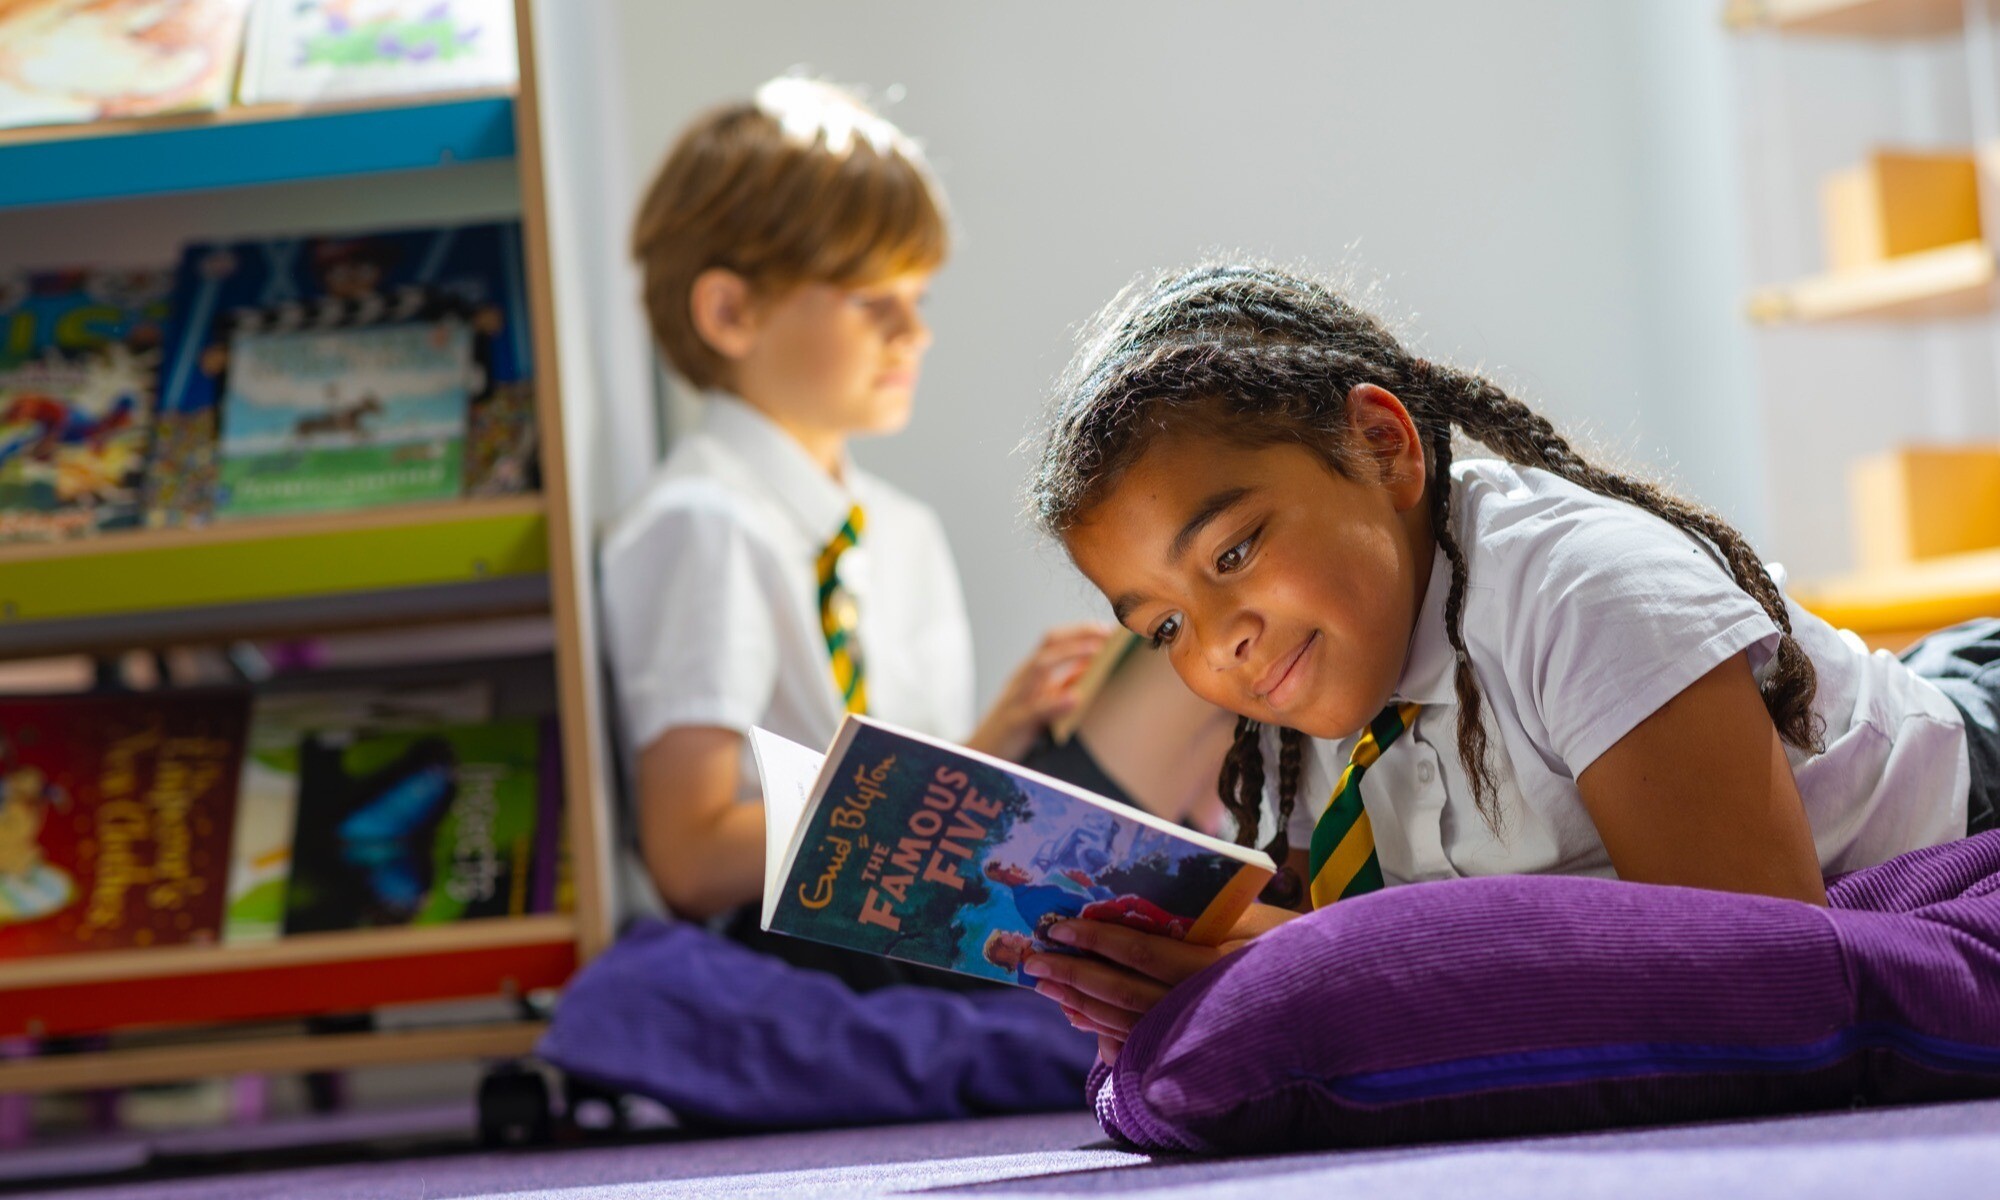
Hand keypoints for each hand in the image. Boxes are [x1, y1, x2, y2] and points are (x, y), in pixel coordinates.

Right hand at [965, 623, 1111, 761]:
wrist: (980, 754)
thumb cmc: (1015, 727)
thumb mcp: (1040, 701)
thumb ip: (1061, 685)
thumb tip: (1091, 668)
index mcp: (1029, 674)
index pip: (1053, 641)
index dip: (1080, 631)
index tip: (1107, 628)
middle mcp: (1022, 680)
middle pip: (1048, 646)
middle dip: (1078, 634)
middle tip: (1107, 633)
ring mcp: (1015, 699)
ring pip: (1039, 668)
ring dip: (1070, 655)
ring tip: (1096, 652)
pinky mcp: (1013, 722)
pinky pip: (1033, 710)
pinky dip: (1054, 702)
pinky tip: (1074, 699)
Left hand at [1023, 902, 1299, 1063]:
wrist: (1325, 1000)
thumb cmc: (1288, 946)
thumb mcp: (1253, 920)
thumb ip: (1199, 916)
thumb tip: (1132, 906)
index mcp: (1215, 967)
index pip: (1141, 953)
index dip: (1096, 940)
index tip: (1060, 927)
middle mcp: (1201, 1007)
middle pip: (1122, 992)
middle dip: (1073, 975)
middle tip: (1034, 960)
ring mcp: (1195, 1037)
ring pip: (1124, 1021)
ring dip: (1080, 1002)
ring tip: (1048, 984)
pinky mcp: (1192, 1054)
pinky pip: (1138, 1046)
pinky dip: (1102, 1031)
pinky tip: (1079, 1016)